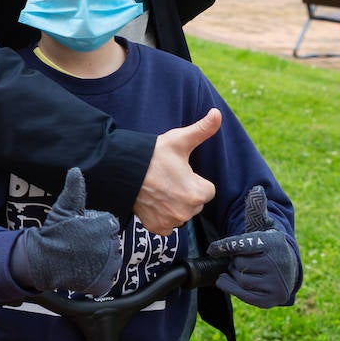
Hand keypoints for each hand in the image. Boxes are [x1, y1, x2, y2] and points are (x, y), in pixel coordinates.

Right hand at [21, 168, 122, 295]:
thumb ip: (74, 190)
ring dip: (100, 260)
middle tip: (78, 245)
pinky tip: (83, 270)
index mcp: (106, 226)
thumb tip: (75, 170)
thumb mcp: (64, 208)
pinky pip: (106, 278)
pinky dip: (97, 276)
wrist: (42, 260)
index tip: (81, 231)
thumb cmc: (53, 232)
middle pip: (111, 242)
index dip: (95, 227)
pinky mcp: (104, 283)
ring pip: (110, 260)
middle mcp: (111, 246)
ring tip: (80, 258)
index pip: (109, 224)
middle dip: (98, 243)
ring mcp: (108, 266)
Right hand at [135, 109, 218, 235]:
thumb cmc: (152, 155)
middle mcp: (186, 212)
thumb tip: (217, 113)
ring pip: (181, 213)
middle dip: (185, 193)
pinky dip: (161, 217)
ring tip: (158, 190)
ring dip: (174, 205)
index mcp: (197, 193)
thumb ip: (202, 129)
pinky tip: (153, 203)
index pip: (207, 190)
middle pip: (194, 203)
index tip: (179, 172)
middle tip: (167, 180)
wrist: (122, 170)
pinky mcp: (157, 227)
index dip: (194, 179)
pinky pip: (167, 226)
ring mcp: (171, 221)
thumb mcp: (179, 141)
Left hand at [207, 186, 300, 307]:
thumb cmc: (268, 244)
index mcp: (271, 243)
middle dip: (237, 261)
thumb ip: (256, 209)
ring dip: (236, 274)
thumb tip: (256, 189)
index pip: (241, 245)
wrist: (287, 269)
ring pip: (238, 278)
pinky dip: (233, 287)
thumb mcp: (264, 225)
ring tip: (250, 269)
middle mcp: (276, 263)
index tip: (213, 250)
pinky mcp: (270, 299)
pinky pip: (240, 293)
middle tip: (248, 259)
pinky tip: (240, 280)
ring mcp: (274, 283)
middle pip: (237, 263)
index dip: (224, 247)